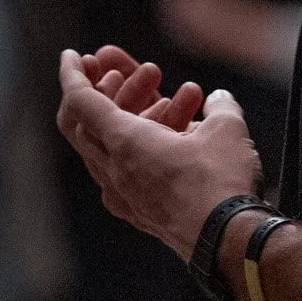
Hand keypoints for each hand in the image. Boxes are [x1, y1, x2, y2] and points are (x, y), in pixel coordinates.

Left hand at [58, 48, 262, 261]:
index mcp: (124, 142)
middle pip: (85, 124)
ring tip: (185, 96)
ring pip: (111, 148)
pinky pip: (128, 174)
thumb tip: (219, 100)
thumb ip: (219, 106)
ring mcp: (124, 197)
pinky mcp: (141, 215)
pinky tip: (177, 139)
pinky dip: (142, 149)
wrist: (230, 244)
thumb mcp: (227, 129)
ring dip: (137, 118)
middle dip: (104, 90)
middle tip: (123, 71)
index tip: (71, 56)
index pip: (79, 101)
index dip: (73, 74)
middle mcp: (114, 171)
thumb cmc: (223, 184)